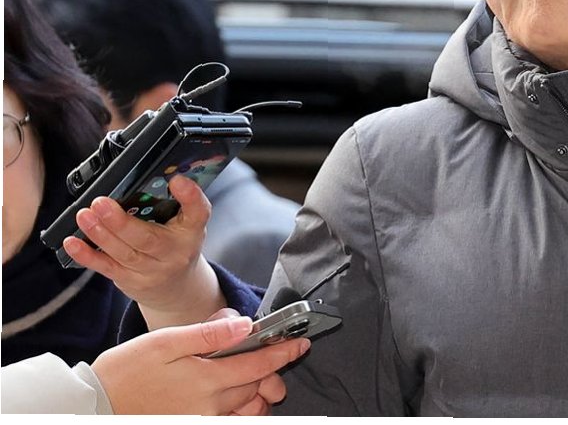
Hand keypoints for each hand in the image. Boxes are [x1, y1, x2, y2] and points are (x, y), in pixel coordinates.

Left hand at [62, 175, 223, 324]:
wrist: (177, 288)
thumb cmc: (177, 245)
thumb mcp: (185, 223)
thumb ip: (172, 203)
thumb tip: (140, 179)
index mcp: (192, 230)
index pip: (199, 212)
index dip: (190, 196)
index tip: (177, 180)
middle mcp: (175, 252)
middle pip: (148, 238)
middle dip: (121, 222)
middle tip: (100, 203)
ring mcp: (152, 270)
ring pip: (123, 252)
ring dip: (100, 234)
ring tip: (84, 216)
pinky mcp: (131, 281)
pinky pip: (106, 267)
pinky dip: (87, 255)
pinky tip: (72, 243)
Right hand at [91, 310, 309, 414]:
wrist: (95, 407)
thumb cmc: (125, 371)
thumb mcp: (164, 342)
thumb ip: (207, 334)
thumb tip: (243, 324)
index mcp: (206, 378)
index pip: (259, 364)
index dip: (283, 352)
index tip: (301, 343)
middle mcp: (210, 405)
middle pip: (257, 386)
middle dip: (273, 372)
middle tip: (276, 357)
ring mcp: (203, 420)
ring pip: (249, 409)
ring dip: (260, 394)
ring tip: (259, 380)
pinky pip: (232, 423)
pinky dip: (244, 412)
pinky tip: (241, 400)